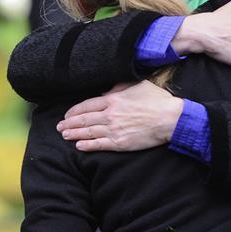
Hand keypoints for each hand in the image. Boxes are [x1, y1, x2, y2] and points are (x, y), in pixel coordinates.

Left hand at [57, 80, 183, 151]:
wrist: (170, 119)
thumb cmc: (157, 100)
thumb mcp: (138, 85)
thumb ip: (120, 87)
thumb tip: (107, 91)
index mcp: (113, 99)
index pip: (87, 105)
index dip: (75, 110)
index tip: (67, 114)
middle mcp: (110, 115)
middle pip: (84, 120)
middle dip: (70, 123)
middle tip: (59, 127)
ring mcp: (114, 130)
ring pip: (88, 133)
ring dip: (74, 134)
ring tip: (65, 135)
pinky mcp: (120, 143)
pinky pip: (99, 145)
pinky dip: (87, 145)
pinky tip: (79, 146)